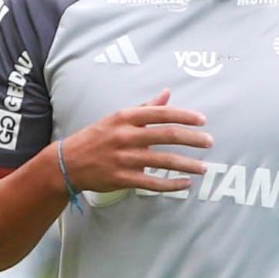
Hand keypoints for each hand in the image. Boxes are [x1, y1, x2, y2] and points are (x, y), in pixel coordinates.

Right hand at [59, 89, 211, 193]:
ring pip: (163, 161)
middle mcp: (126, 136)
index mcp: (126, 117)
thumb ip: (145, 107)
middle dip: (192, 139)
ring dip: (187, 164)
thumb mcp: (119, 117)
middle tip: (209, 142)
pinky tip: (185, 184)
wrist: (69, 162)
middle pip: (167, 135)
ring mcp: (125, 158)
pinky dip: (171, 184)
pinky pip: (153, 183)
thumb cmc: (98, 136)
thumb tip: (168, 93)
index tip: (202, 120)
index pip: (161, 113)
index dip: (184, 116)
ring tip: (204, 167)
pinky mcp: (123, 178)